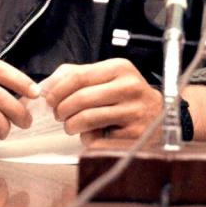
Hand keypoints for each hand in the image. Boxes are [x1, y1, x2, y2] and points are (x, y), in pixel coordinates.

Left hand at [40, 59, 161, 144]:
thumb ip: (78, 74)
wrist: (157, 116)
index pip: (79, 77)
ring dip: (71, 125)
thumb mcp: (108, 77)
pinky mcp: (134, 134)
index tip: (49, 100)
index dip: (58, 90)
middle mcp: (129, 87)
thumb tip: (48, 84)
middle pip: (81, 98)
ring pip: (87, 118)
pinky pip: (99, 138)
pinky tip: (93, 134)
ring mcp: (133, 111)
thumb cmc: (126, 96)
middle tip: (59, 115)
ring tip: (71, 126)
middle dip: (62, 109)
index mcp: (120, 68)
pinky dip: (88, 138)